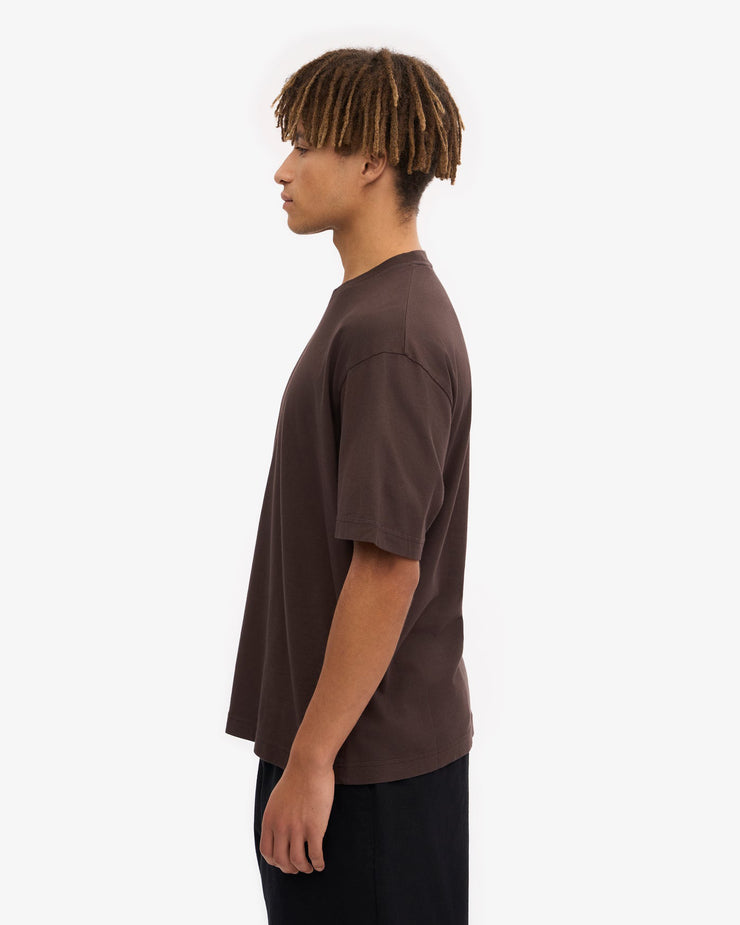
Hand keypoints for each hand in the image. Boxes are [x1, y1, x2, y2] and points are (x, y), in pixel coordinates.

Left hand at [259, 757, 334, 873]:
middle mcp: (280, 827)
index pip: (267, 852)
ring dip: (304, 868)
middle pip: (281, 860)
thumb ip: (275, 816)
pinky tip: (320, 864)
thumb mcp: (277, 798)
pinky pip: (315, 854)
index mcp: (270, 820)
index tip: (284, 862)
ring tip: (309, 867)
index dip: (275, 862)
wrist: (309, 764)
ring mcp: (297, 828)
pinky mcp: (314, 827)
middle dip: (290, 869)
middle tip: (298, 868)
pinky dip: (318, 863)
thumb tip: (278, 830)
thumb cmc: (296, 778)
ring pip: (298, 861)